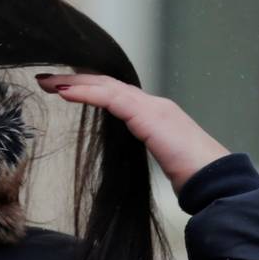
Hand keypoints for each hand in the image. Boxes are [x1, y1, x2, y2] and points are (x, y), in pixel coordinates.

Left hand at [35, 73, 229, 193]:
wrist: (213, 180)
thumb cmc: (189, 177)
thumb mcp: (158, 160)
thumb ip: (141, 150)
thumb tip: (123, 160)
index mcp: (153, 113)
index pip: (113, 92)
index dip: (86, 87)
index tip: (60, 88)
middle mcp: (152, 103)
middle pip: (105, 83)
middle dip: (74, 79)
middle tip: (44, 79)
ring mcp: (152, 106)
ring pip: (105, 85)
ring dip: (73, 82)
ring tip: (47, 82)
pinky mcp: (148, 115)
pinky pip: (110, 98)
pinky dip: (85, 93)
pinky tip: (64, 92)